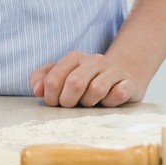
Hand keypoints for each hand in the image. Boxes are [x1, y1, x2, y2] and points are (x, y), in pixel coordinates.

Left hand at [29, 51, 145, 107]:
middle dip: (68, 101)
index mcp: (74, 58)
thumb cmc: (85, 80)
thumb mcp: (62, 76)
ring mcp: (113, 71)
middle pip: (74, 83)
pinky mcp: (129, 83)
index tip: (53, 103)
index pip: (54, 79)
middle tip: (69, 106)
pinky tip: (108, 102)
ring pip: (97, 90)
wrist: (121, 75)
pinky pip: (118, 94)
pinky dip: (110, 103)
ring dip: (89, 103)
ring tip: (89, 103)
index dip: (50, 96)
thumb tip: (36, 90)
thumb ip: (42, 79)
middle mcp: (94, 60)